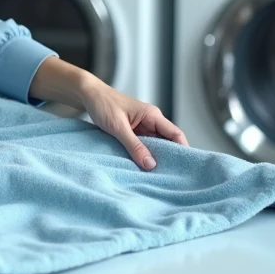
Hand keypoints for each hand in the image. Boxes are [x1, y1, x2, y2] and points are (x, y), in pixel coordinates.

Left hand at [29, 56, 187, 170]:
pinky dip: (144, 156)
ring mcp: (142, 128)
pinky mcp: (133, 133)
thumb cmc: (103, 104)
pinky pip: (143, 146)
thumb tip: (151, 164)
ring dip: (155, 159)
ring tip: (158, 177)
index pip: (176, 134)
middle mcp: (151, 121)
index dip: (184, 150)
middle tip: (171, 178)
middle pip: (168, 142)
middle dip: (170, 158)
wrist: (88, 95)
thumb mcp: (118, 127)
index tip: (186, 167)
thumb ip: (134, 145)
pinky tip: (142, 168)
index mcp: (152, 115)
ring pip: (155, 146)